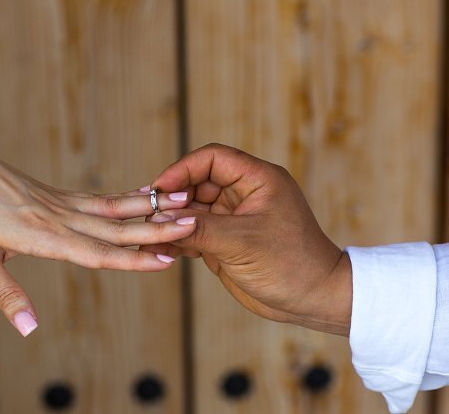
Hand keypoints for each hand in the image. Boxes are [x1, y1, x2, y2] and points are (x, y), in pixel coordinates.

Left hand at [0, 138, 196, 335]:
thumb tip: (31, 331)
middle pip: (114, 226)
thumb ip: (7, 295)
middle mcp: (58, 216)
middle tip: (193, 223)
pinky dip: (126, 198)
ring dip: (149, 207)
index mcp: (41, 235)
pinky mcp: (56, 194)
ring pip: (113, 207)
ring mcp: (59, 201)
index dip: (132, 258)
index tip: (165, 258)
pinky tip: (144, 196)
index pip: (95, 252)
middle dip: (156, 228)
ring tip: (181, 201)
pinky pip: (99, 198)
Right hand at [142, 143, 351, 335]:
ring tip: (148, 236)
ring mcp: (233, 218)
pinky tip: (160, 250)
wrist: (312, 300)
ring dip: (171, 222)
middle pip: (196, 183)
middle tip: (149, 216)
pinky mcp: (225, 240)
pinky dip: (178, 240)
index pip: (212, 159)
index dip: (182, 169)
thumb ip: (200, 228)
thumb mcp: (243, 243)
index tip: (159, 189)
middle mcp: (243, 194)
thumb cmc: (291, 264)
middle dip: (172, 199)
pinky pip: (195, 232)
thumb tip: (160, 217)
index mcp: (257, 180)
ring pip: (192, 210)